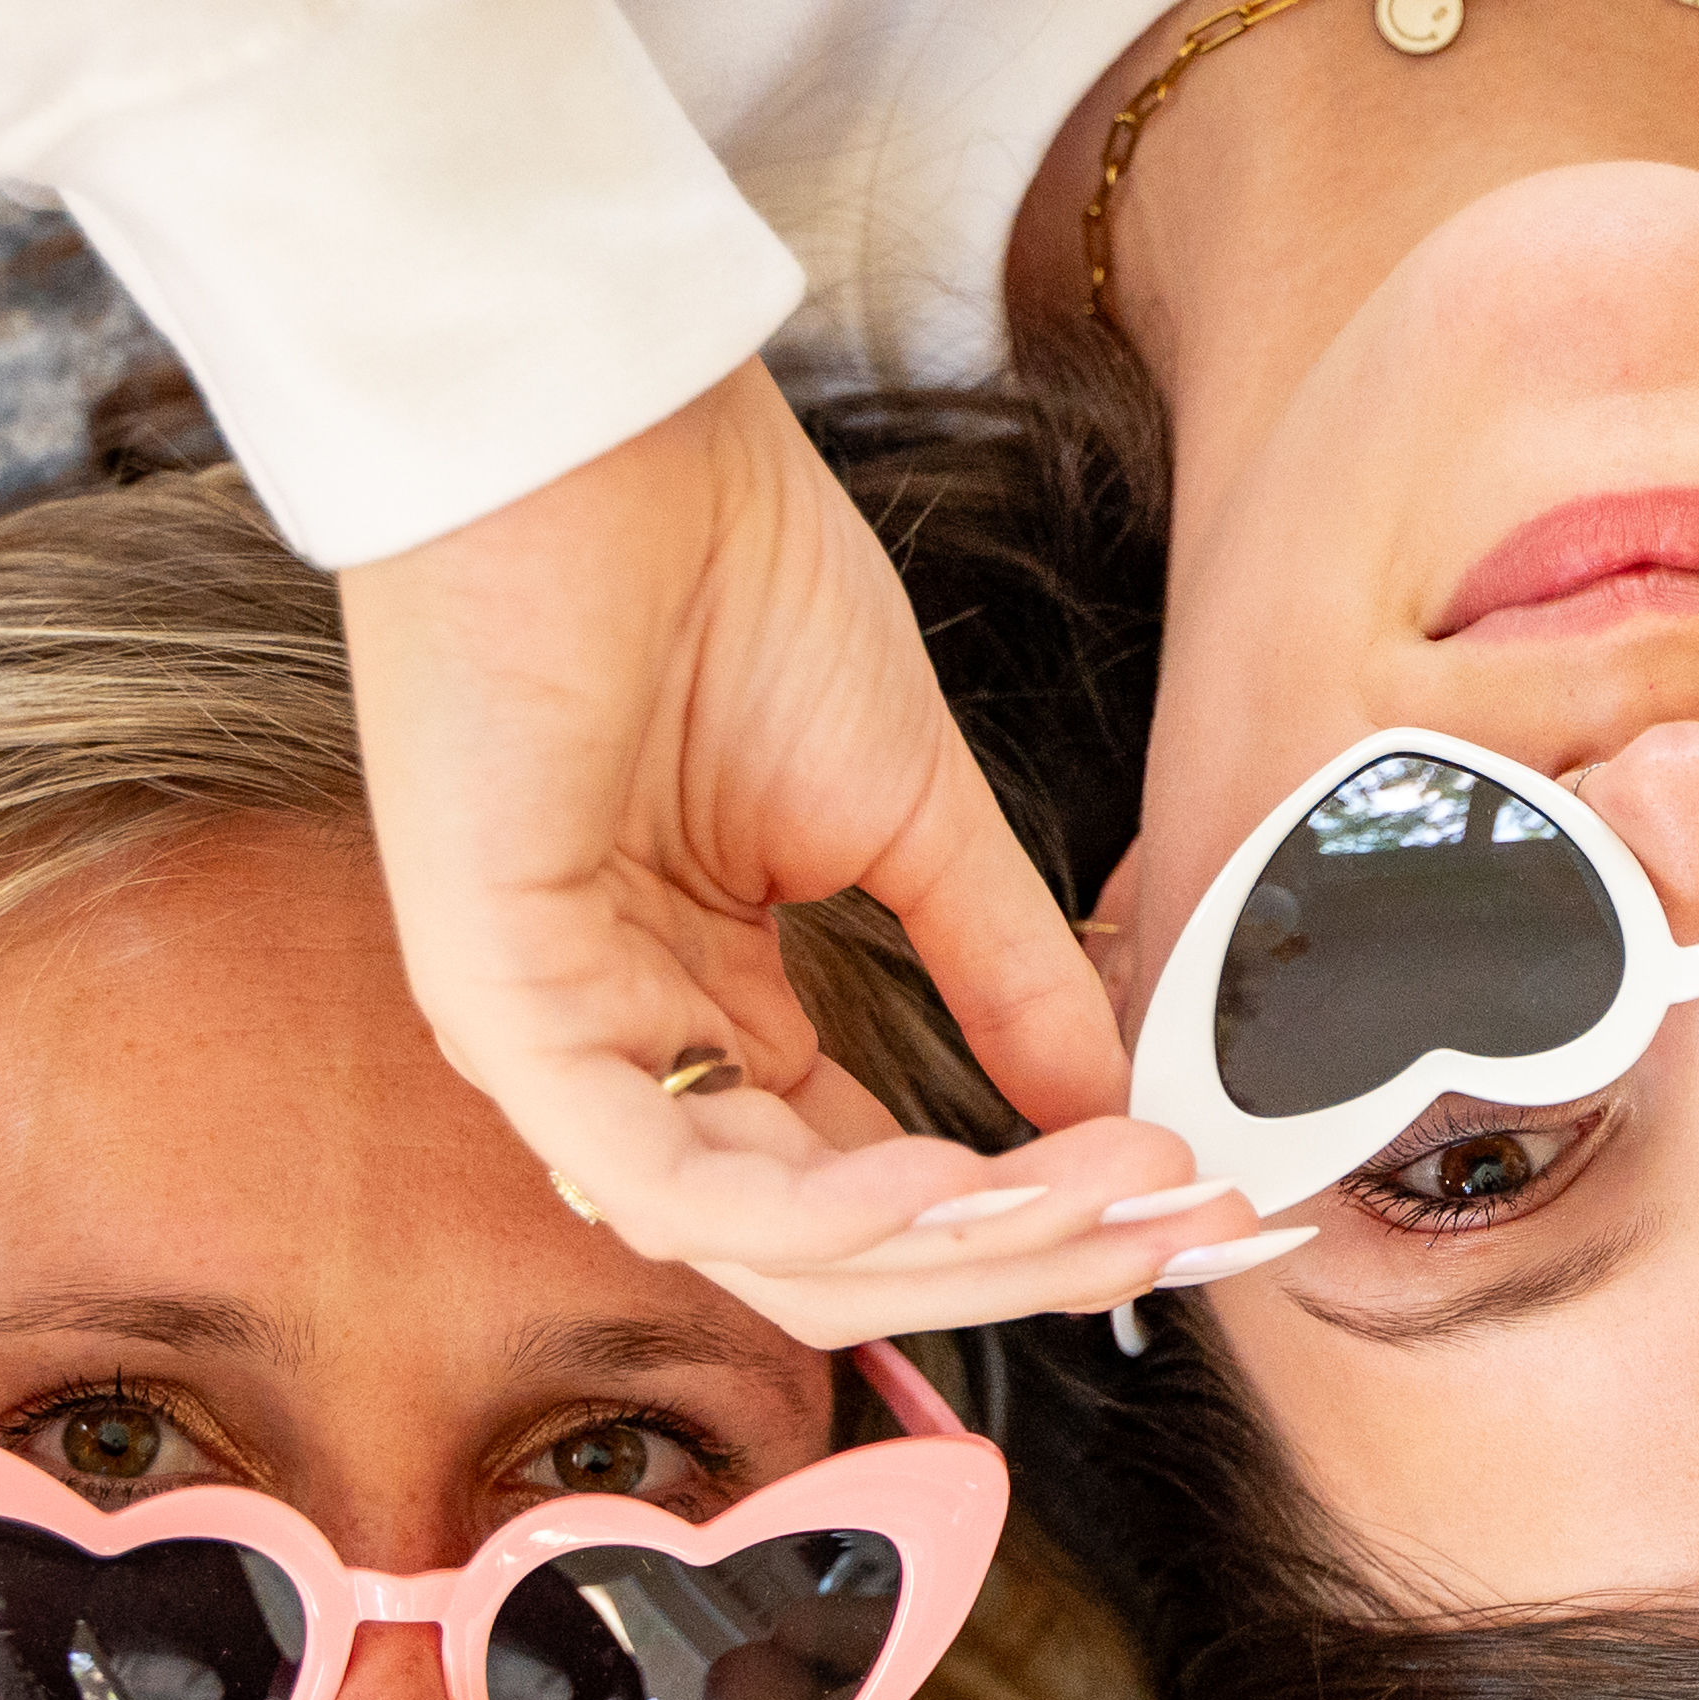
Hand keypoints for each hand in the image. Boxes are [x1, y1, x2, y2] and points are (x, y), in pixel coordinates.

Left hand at [339, 360, 1279, 1345]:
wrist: (596, 441)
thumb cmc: (715, 578)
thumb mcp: (911, 812)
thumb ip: (1006, 973)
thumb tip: (1117, 1105)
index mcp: (708, 1007)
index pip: (878, 1192)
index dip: (1042, 1220)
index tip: (1195, 1203)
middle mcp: (632, 1051)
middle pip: (841, 1255)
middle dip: (1030, 1258)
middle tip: (1181, 1229)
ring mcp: (560, 1045)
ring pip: (767, 1247)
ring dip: (959, 1249)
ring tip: (1106, 1199)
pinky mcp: (503, 1012)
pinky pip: (673, 1181)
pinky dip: (824, 1214)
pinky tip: (953, 1184)